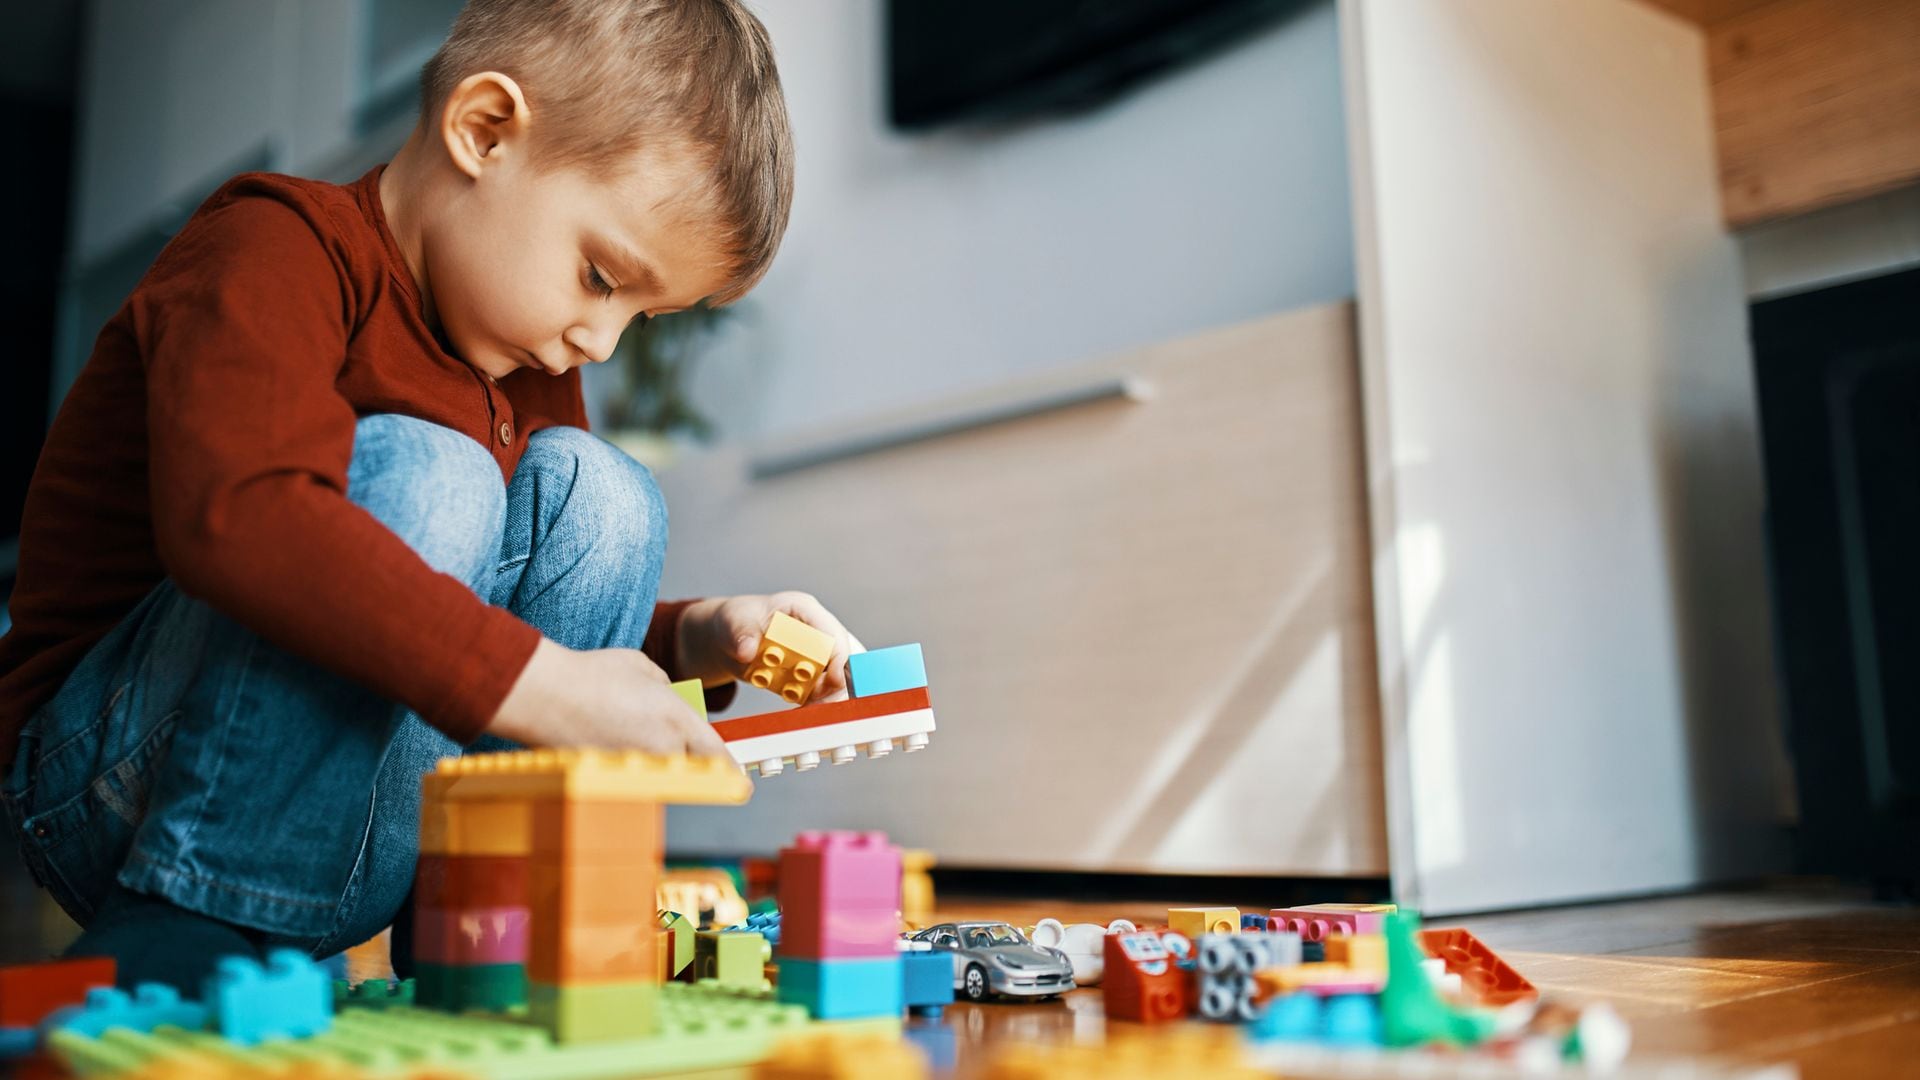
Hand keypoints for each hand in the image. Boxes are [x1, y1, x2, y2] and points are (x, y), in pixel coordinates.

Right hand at [488, 638, 733, 756]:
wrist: (544, 696)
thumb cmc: (593, 674)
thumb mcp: (644, 668)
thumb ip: (667, 690)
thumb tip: (670, 703)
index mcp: (677, 720)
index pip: (716, 756)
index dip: (731, 771)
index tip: (741, 783)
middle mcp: (662, 749)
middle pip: (692, 768)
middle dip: (692, 760)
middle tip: (680, 745)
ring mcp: (635, 767)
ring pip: (661, 771)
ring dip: (656, 758)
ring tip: (629, 728)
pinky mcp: (611, 776)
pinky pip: (632, 773)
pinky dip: (627, 760)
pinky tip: (608, 737)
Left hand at [676, 592, 865, 701]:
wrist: (731, 639)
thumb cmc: (738, 620)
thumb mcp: (733, 622)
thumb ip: (740, 634)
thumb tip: (747, 651)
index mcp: (804, 610)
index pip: (831, 631)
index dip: (838, 655)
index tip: (834, 680)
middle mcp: (816, 632)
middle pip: (843, 656)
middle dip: (841, 681)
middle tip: (830, 705)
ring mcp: (815, 655)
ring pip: (836, 678)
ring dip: (829, 698)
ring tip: (814, 715)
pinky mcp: (809, 675)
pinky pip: (821, 693)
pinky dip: (817, 706)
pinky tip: (807, 717)